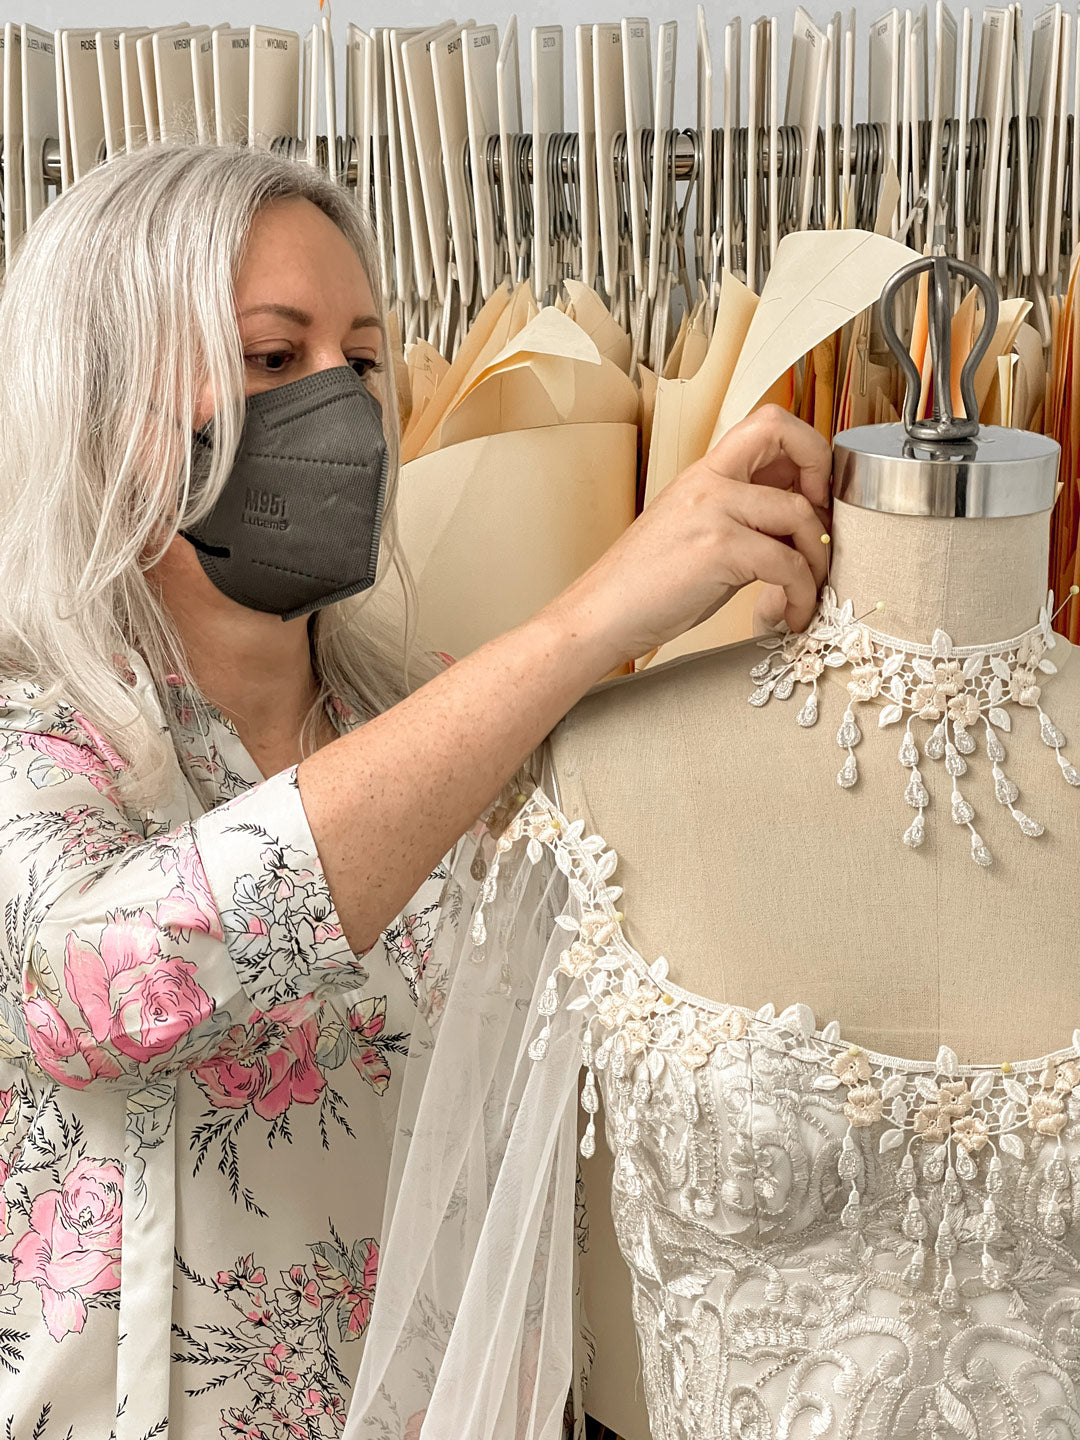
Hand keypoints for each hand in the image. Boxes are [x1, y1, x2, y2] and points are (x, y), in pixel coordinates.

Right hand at [549, 406, 832, 667]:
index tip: (812, 494)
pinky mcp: (718, 550)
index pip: (767, 424)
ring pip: (799, 513)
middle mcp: (709, 481)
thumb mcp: (694, 533)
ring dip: (818, 559)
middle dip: (823, 474)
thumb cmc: (643, 586)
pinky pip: (787, 565)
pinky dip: (801, 595)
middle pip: (783, 431)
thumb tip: (794, 527)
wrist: (600, 615)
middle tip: (821, 527)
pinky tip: (790, 614)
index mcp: (705, 474)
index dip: (805, 449)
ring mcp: (713, 511)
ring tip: (807, 592)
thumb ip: (739, 518)